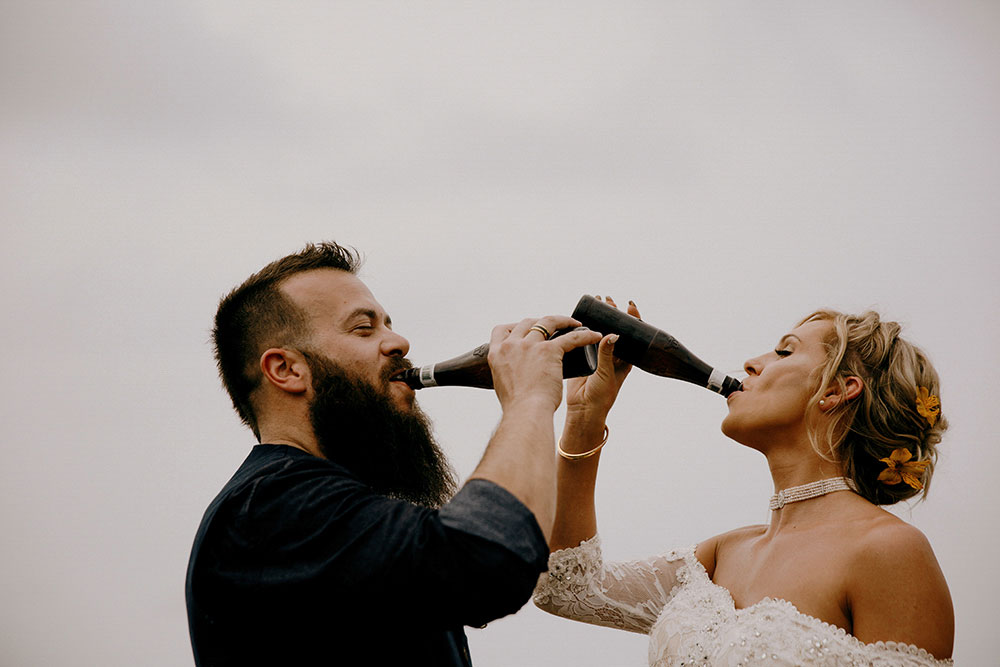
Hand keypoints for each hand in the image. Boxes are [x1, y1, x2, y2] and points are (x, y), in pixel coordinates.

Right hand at [488, 315, 602, 413]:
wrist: (526, 413)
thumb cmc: (517, 406)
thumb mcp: (502, 384)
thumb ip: (506, 374)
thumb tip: (514, 374)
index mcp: (496, 353)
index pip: (501, 330)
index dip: (515, 327)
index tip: (525, 331)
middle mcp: (511, 345)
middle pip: (526, 322)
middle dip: (540, 322)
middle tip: (553, 328)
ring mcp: (530, 345)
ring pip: (548, 322)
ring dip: (563, 321)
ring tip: (574, 324)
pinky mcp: (549, 350)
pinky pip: (571, 337)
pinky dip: (585, 335)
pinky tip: (594, 336)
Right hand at [565, 297, 640, 426]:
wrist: (583, 409)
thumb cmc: (601, 396)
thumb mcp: (607, 374)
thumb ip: (608, 354)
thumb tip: (613, 334)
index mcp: (624, 359)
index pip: (632, 335)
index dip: (633, 319)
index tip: (629, 305)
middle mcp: (612, 355)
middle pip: (615, 329)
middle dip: (612, 313)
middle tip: (608, 299)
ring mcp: (598, 355)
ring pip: (600, 331)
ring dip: (598, 317)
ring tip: (596, 302)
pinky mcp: (584, 357)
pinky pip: (584, 339)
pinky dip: (583, 327)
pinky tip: (580, 317)